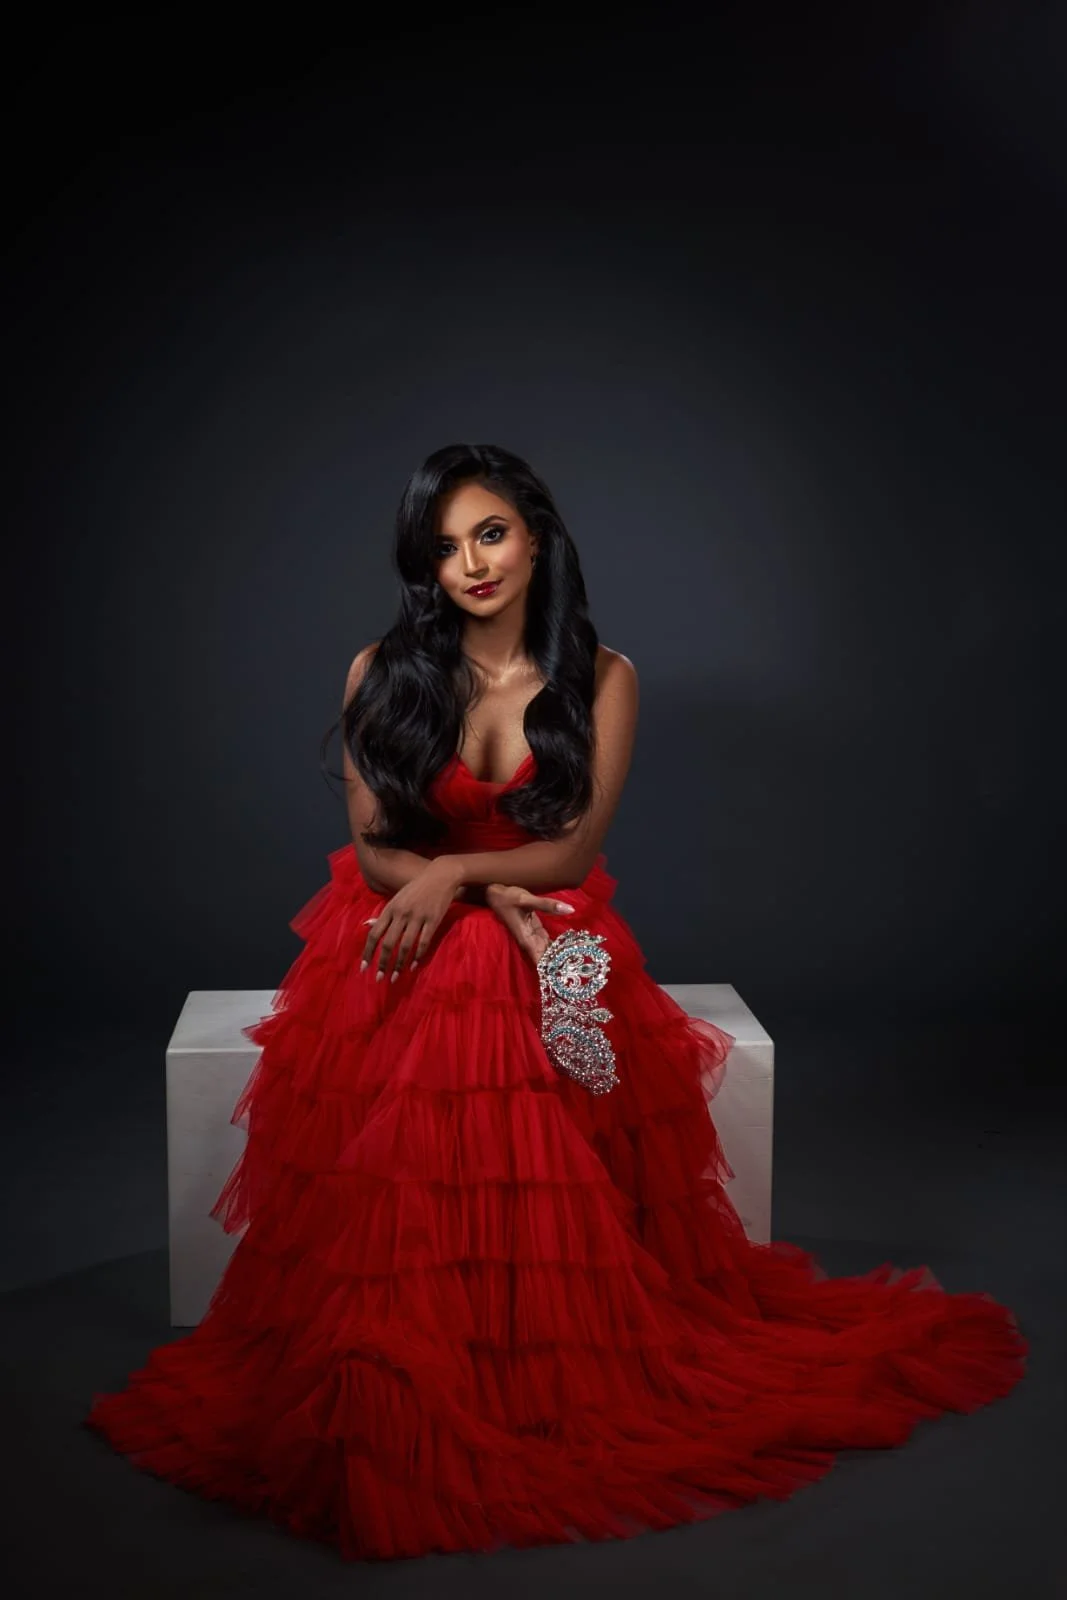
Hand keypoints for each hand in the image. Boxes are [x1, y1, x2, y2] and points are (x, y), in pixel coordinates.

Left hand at [361, 857, 463, 980]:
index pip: (374, 934)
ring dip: (399, 964)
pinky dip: (418, 955)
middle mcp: (401, 914)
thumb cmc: (416, 889)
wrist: (440, 876)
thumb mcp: (397, 899)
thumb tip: (368, 925)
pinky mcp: (433, 920)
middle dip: (383, 963)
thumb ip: (384, 914)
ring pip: (405, 946)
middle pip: (388, 943)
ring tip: (396, 977)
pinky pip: (424, 942)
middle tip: (380, 978)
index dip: (368, 952)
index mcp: (390, 908)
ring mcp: (418, 917)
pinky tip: (414, 965)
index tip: (364, 967)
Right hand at [485, 883, 574, 968]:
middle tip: (584, 971)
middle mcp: (530, 942)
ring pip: (550, 952)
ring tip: (583, 963)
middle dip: (562, 966)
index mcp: (526, 939)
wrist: (496, 893)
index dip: (553, 971)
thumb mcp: (527, 900)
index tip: (568, 977)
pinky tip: (572, 949)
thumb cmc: (508, 898)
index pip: (541, 961)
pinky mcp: (537, 932)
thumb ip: (548, 905)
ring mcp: (534, 937)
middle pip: (547, 960)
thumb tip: (570, 909)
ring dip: (563, 957)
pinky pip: (549, 943)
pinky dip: (559, 946)